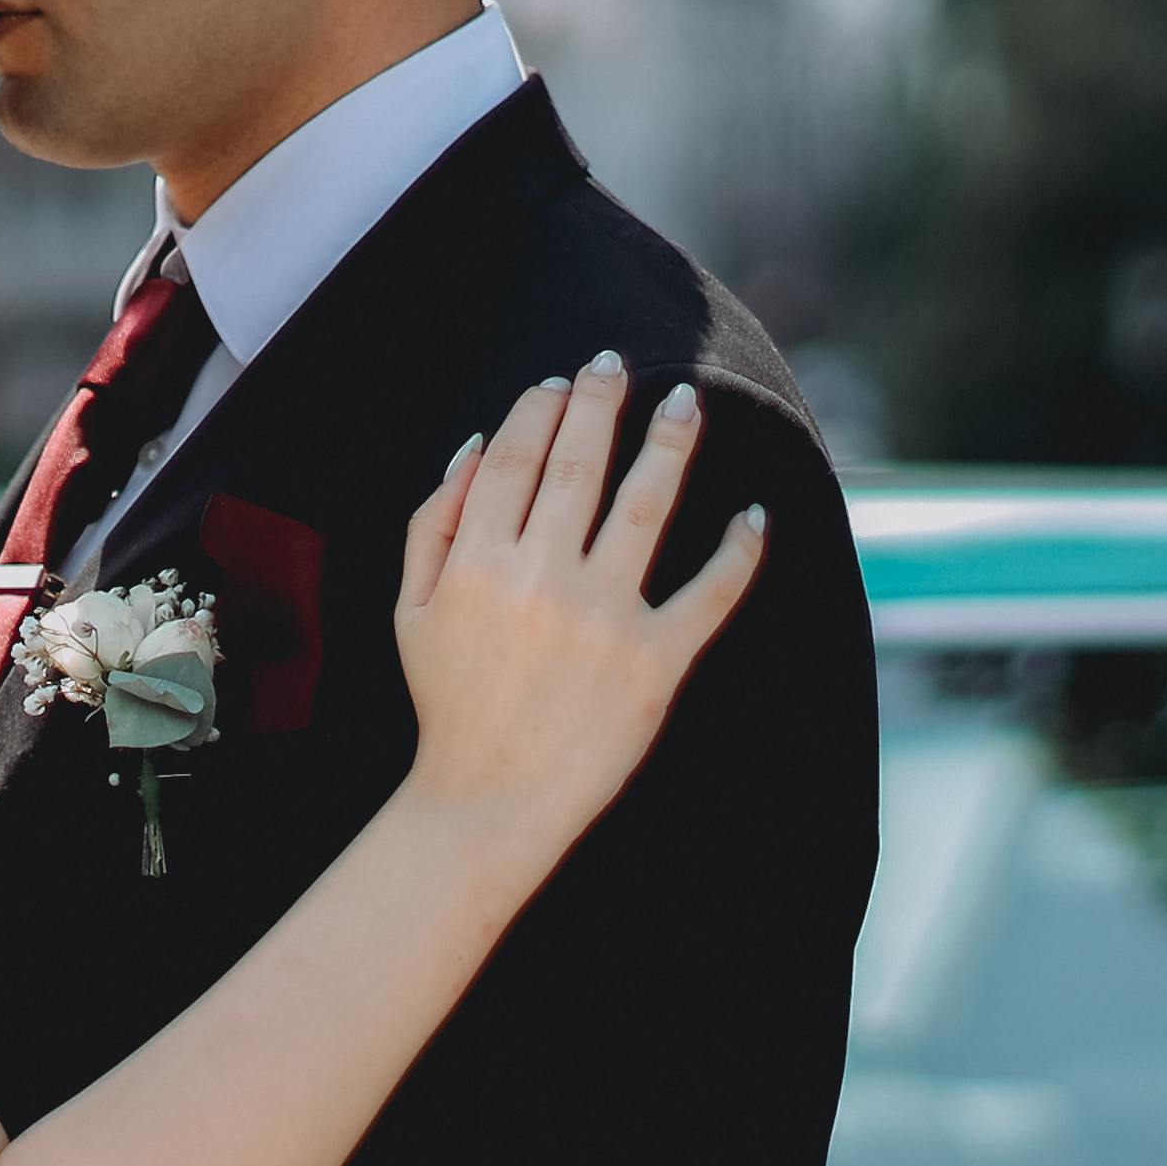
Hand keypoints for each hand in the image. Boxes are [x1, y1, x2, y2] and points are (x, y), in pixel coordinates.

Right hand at [390, 353, 768, 857]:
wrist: (489, 800)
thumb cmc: (450, 702)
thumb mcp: (412, 609)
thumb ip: (433, 523)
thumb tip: (477, 445)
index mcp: (480, 563)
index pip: (517, 461)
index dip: (542, 411)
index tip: (561, 382)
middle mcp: (543, 580)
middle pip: (581, 468)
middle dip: (602, 405)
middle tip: (619, 364)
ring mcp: (604, 618)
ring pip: (646, 507)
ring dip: (670, 446)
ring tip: (686, 405)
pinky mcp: (655, 661)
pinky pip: (708, 595)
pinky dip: (738, 553)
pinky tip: (754, 516)